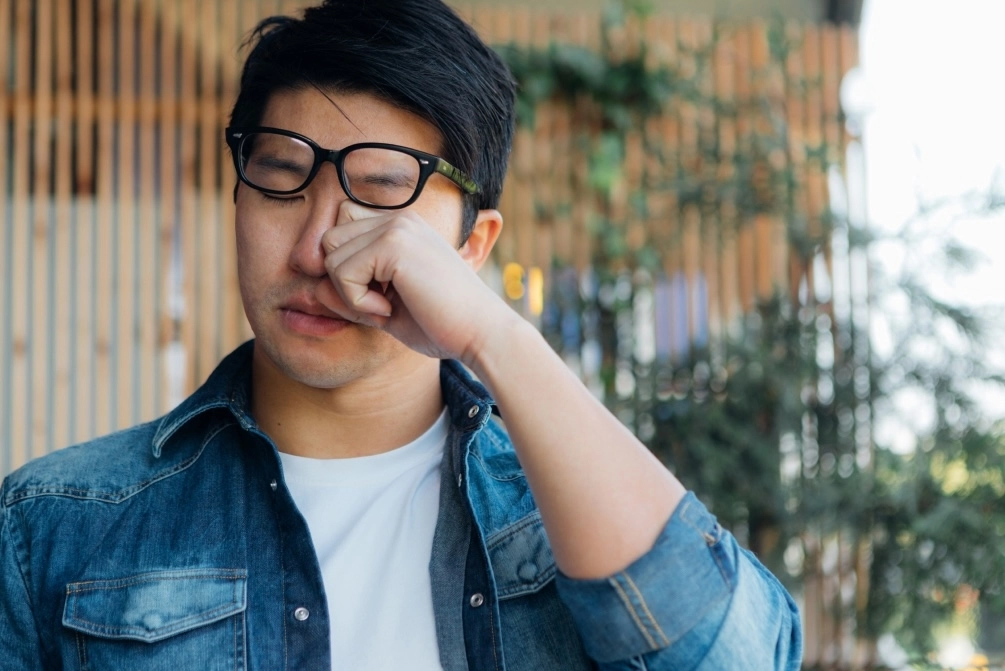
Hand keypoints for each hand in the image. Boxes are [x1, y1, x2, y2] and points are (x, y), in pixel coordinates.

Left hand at [315, 201, 510, 364]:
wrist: (481, 334)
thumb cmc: (441, 325)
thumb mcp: (384, 309)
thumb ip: (350, 295)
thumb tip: (313, 288)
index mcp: (401, 226)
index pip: (341, 234)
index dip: (348, 273)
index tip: (381, 299)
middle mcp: (399, 218)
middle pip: (329, 241)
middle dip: (343, 281)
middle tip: (380, 306)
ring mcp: (397, 227)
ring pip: (330, 256)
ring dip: (350, 293)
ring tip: (388, 307)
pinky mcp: (394, 244)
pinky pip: (341, 273)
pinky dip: (357, 302)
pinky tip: (390, 309)